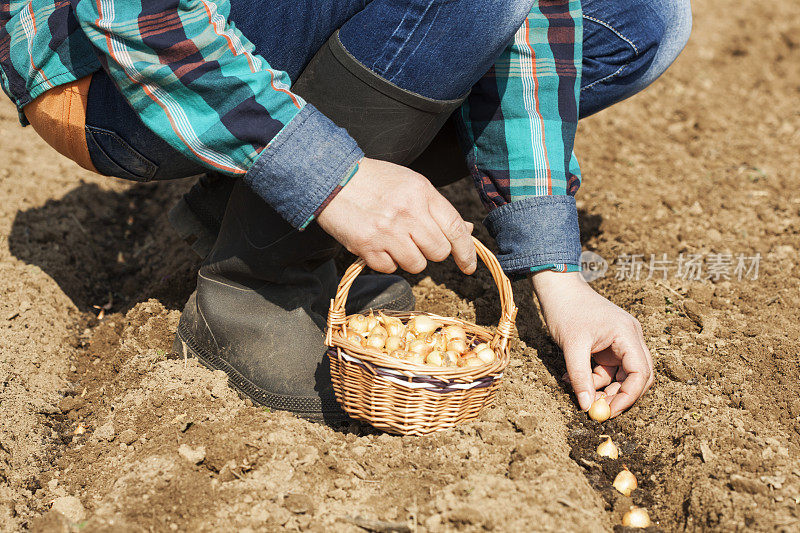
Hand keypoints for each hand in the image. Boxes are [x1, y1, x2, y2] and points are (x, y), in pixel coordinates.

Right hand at [317, 157, 476, 274]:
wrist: (332, 179)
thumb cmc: (374, 181)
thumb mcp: (411, 184)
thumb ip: (437, 209)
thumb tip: (468, 231)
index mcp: (421, 192)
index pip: (455, 229)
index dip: (466, 252)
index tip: (468, 266)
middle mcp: (407, 213)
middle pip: (439, 252)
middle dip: (432, 251)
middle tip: (416, 240)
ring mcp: (386, 232)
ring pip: (417, 265)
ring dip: (410, 259)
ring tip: (395, 241)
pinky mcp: (367, 247)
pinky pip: (391, 269)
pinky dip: (387, 261)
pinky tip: (378, 244)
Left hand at [531, 271, 653, 416]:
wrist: (558, 288)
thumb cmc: (566, 310)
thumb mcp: (572, 346)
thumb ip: (580, 377)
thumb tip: (587, 406)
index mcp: (628, 334)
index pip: (641, 372)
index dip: (629, 396)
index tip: (610, 412)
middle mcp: (630, 338)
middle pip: (638, 376)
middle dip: (619, 395)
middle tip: (599, 410)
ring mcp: (621, 341)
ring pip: (620, 375)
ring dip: (602, 387)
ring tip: (577, 389)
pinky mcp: (609, 345)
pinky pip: (608, 369)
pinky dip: (593, 378)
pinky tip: (572, 378)